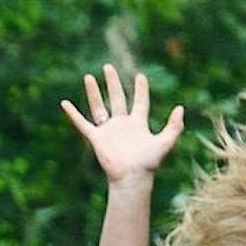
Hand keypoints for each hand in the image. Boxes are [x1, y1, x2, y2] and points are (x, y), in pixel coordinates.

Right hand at [62, 64, 183, 184]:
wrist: (132, 178)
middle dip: (113, 83)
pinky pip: (82, 123)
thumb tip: (181, 108)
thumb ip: (174, 127)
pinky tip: (64, 103)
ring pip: (99, 107)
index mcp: (139, 125)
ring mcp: (108, 131)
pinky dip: (73, 114)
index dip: (141, 90)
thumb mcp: (164, 142)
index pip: (140, 103)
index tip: (140, 76)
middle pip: (117, 99)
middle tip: (108, 67)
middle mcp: (123, 125)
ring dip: (94, 93)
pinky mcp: (96, 138)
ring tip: (88, 76)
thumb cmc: (148, 163)